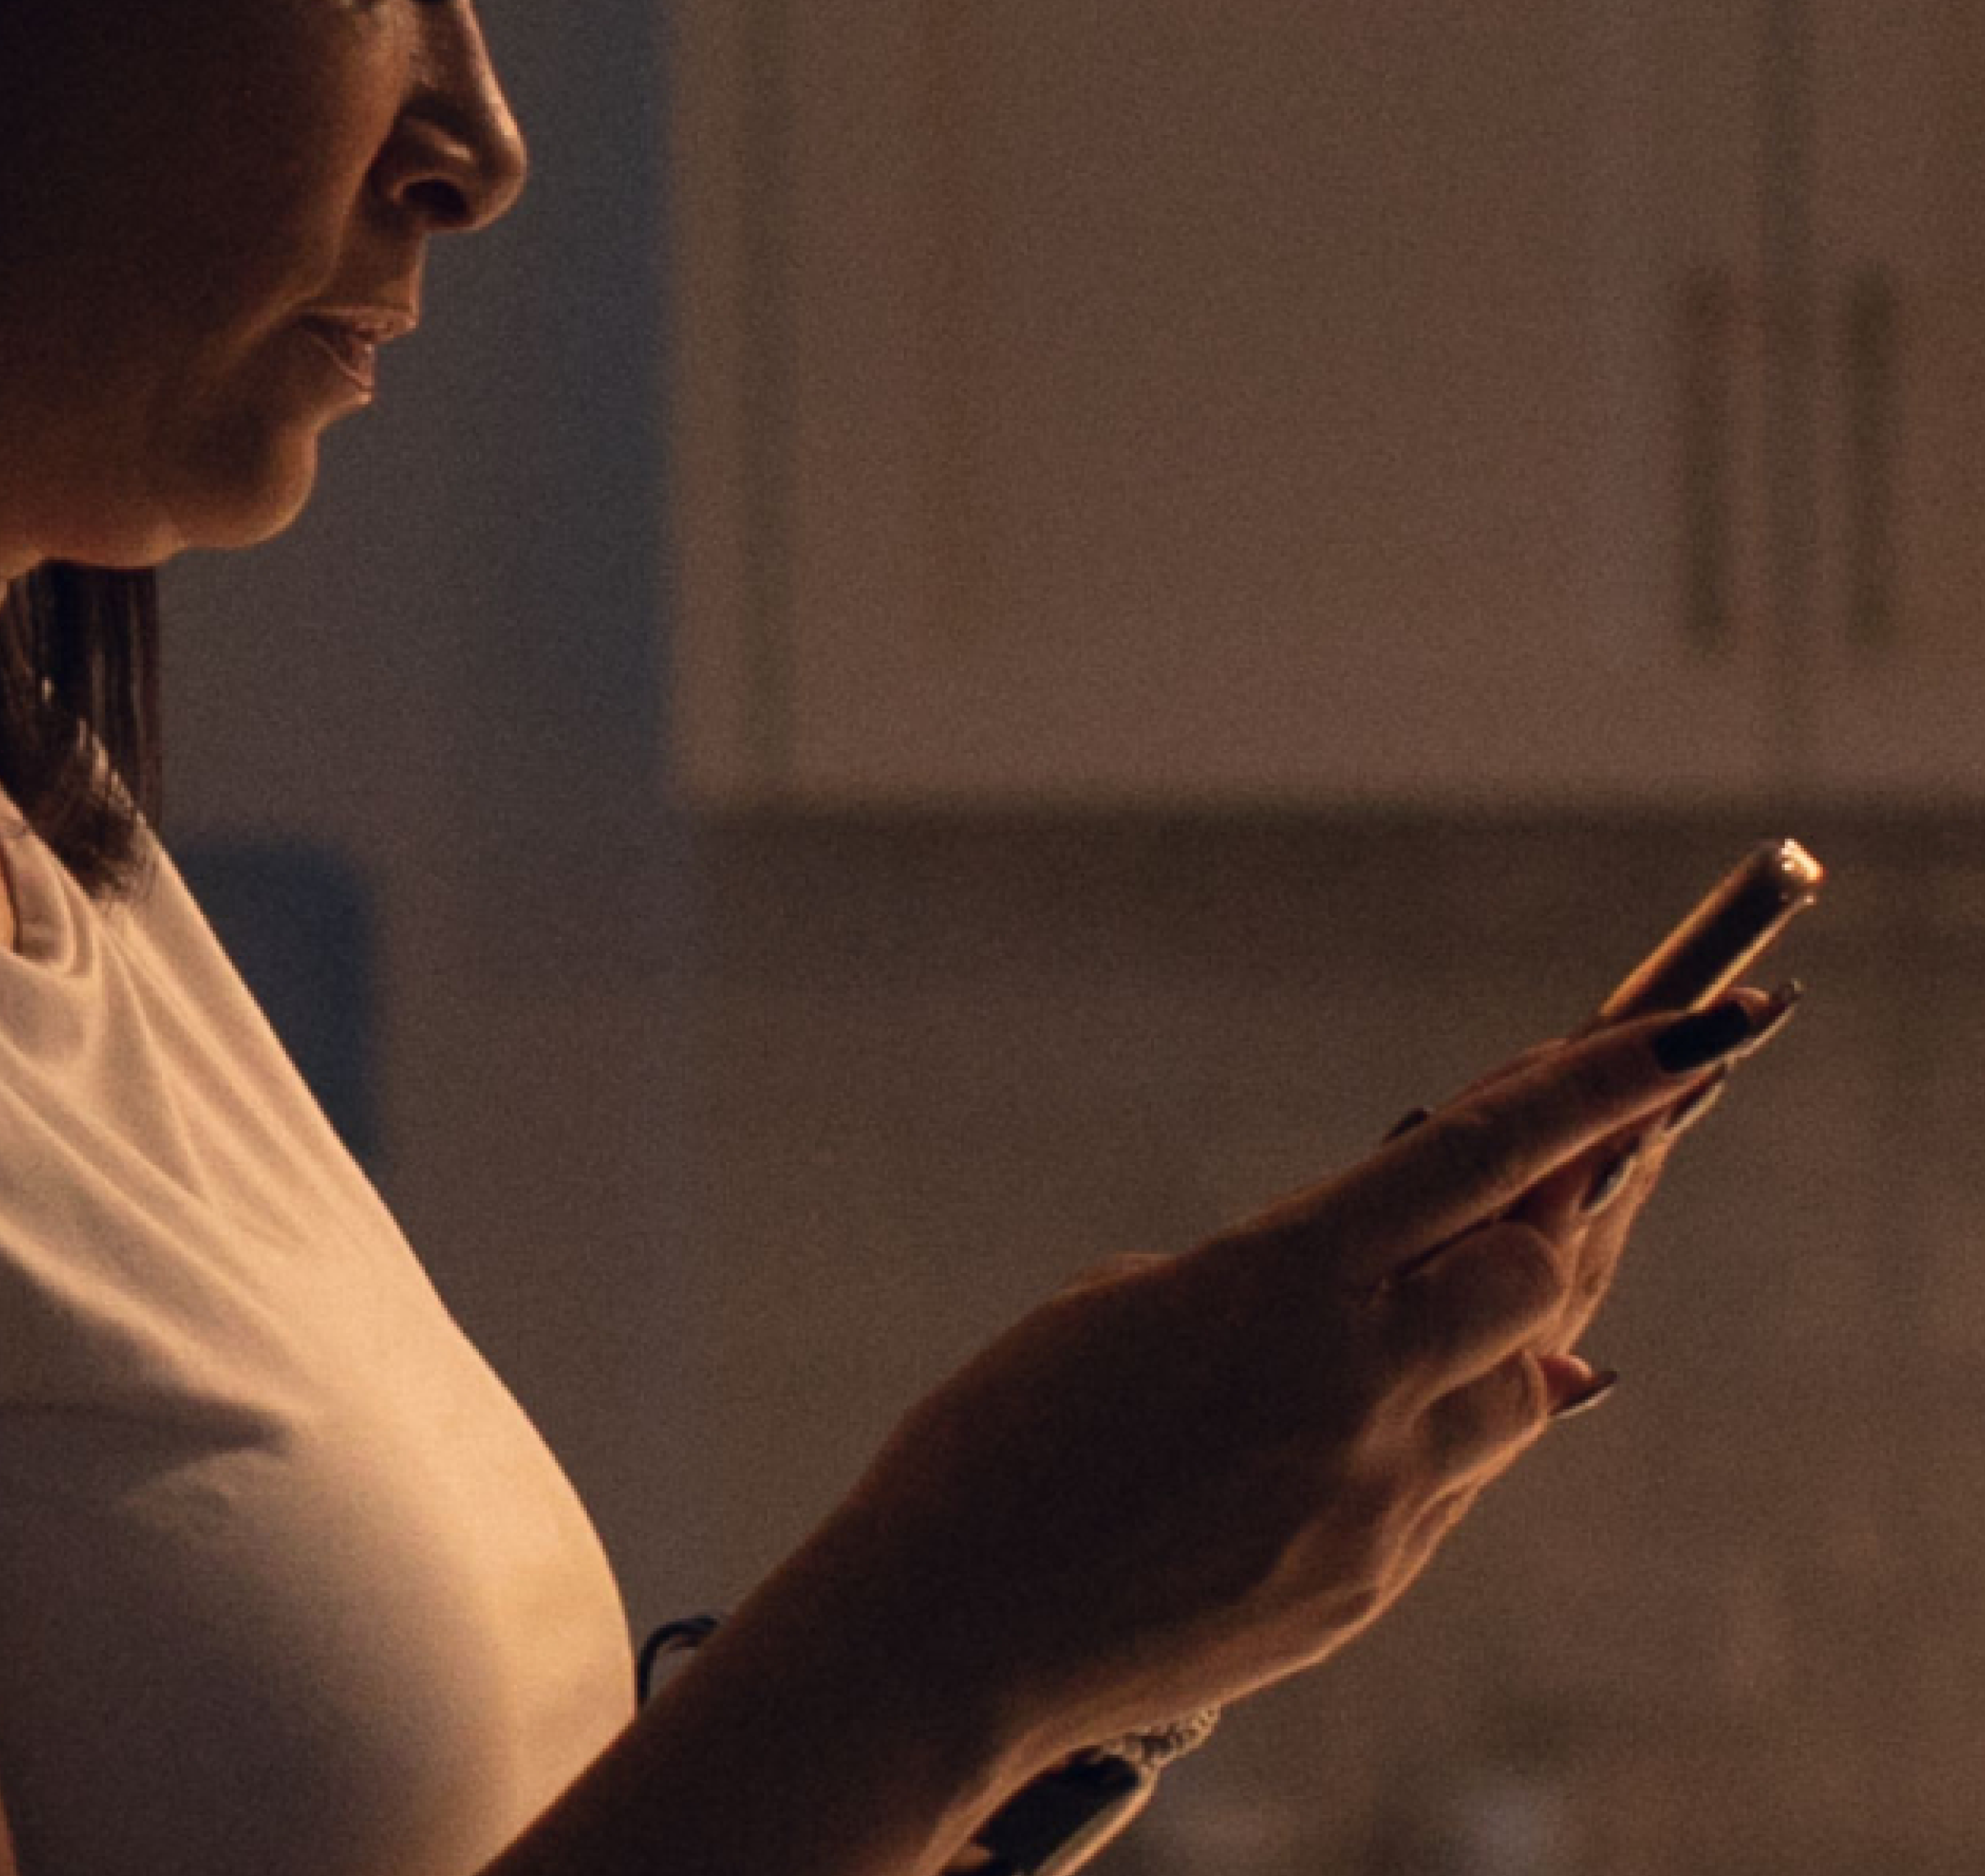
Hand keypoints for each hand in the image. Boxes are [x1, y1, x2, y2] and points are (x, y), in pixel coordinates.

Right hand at [812, 996, 1793, 1783]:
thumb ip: (1288, 1278)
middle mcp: (1357, 1385)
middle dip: (1550, 1216)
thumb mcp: (1141, 1302)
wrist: (958, 1623)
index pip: (1485, 1154)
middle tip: (1542, 1173)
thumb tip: (1397, 1271)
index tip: (1697, 1032)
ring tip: (1427, 1298)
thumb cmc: (1013, 1431)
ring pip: (1524, 1384)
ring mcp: (1378, 1500)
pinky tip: (1374, 1411)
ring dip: (1498, 1329)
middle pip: (1542, 1273)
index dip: (1602, 1085)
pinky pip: (1461, 1480)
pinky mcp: (1372, 1585)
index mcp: (1284, 1281)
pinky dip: (1445, 1423)